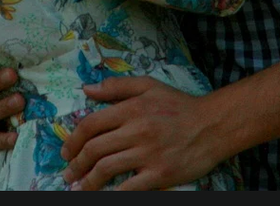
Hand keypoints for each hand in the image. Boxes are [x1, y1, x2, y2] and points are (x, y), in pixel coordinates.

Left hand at [60, 77, 223, 190]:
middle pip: (95, 148)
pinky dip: (112, 193)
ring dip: (87, 181)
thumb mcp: (149, 86)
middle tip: (67, 173)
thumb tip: (86, 89)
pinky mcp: (160, 174)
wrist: (213, 126)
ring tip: (77, 188)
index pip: (91, 124)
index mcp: (132, 108)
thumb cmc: (180, 105)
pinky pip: (129, 187)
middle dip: (75, 163)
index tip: (66, 151)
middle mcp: (137, 130)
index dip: (73, 139)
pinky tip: (103, 195)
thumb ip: (117, 86)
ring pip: (106, 168)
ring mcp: (148, 153)